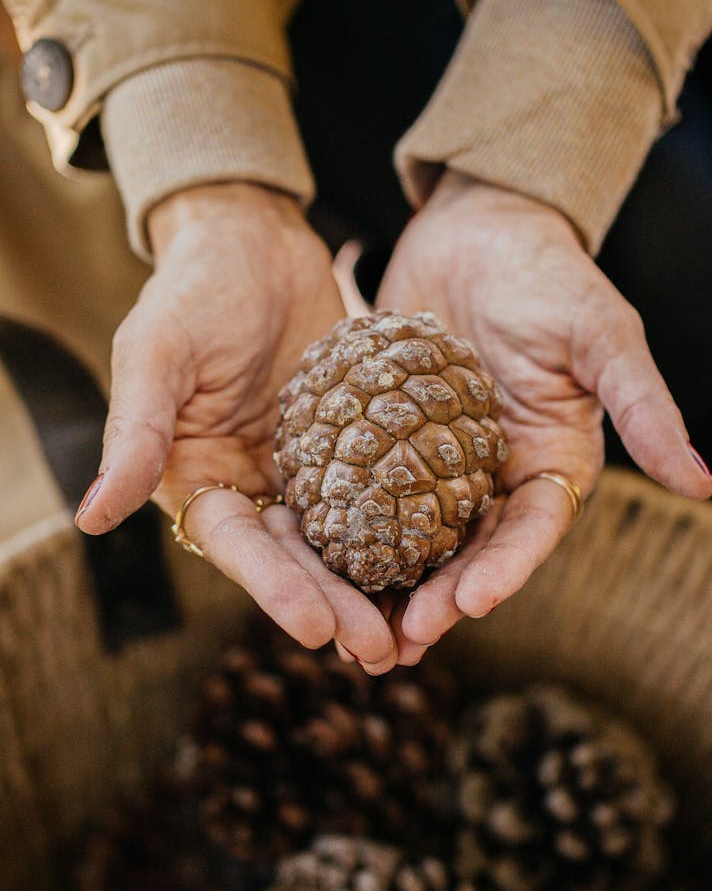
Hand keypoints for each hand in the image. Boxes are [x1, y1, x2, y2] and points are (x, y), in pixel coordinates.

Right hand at [75, 182, 396, 672]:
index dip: (273, 587)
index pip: (236, 544)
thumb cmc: (195, 288)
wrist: (255, 238)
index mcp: (197, 477)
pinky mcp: (350, 442)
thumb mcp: (158, 352)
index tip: (316, 629)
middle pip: (295, 556)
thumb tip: (90, 517)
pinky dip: (405, 524)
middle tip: (380, 652)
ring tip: (416, 629)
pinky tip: (443, 557)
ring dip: (375, 583)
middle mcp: (251, 484)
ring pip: (343, 536)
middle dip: (335, 604)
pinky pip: (379, 490)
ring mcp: (305, 466)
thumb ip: (135, 433)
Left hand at [377, 172, 711, 663]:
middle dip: (434, 599)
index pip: (530, 530)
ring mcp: (437, 461)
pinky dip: (344, 525)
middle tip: (394, 644)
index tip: (468, 603)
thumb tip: (703, 483)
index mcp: (550, 462)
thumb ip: (644, 407)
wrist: (479, 226)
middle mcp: (494, 474)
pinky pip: (365, 488)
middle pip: (466, 551)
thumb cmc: (548, 274)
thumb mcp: (601, 335)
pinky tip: (310, 558)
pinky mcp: (389, 440)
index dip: (504, 570)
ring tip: (349, 630)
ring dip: (385, 583)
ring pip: (411, 535)